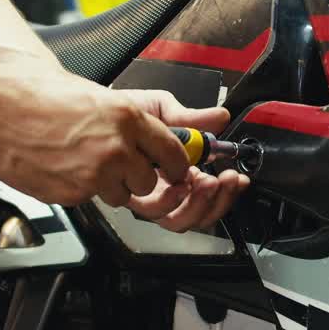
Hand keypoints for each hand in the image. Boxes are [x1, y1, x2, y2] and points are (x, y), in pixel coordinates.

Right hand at [0, 62, 193, 207]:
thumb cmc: (34, 97)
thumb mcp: (93, 94)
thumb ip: (127, 117)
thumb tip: (153, 131)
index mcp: (126, 116)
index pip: (172, 151)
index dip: (175, 163)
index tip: (174, 168)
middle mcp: (116, 147)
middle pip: (149, 180)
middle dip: (138, 176)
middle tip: (120, 164)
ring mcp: (94, 174)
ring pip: (122, 195)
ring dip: (111, 185)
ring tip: (83, 161)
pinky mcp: (73, 194)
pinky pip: (91, 198)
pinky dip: (82, 188)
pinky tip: (64, 166)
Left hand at [118, 90, 249, 231]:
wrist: (92, 113)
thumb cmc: (121, 113)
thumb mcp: (161, 109)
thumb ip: (191, 119)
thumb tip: (221, 118)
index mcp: (176, 170)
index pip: (207, 192)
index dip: (226, 191)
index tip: (236, 177)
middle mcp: (164, 189)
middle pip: (197, 214)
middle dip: (218, 201)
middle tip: (225, 180)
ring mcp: (148, 196)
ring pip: (179, 220)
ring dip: (199, 204)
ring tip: (205, 182)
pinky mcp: (130, 199)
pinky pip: (156, 213)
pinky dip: (173, 202)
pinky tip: (179, 185)